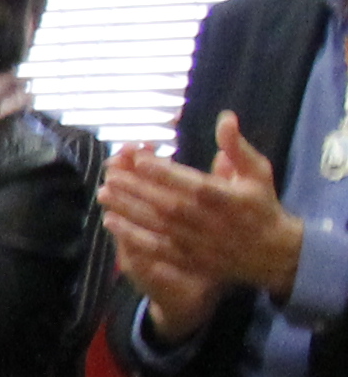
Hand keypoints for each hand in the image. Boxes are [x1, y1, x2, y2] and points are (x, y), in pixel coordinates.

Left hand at [106, 121, 304, 341]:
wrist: (272, 252)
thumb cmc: (261, 205)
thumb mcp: (257, 172)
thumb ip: (237, 147)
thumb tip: (225, 117)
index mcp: (227, 198)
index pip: (192, 184)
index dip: (165, 173)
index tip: (139, 158)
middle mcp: (210, 222)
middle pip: (168, 204)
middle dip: (137, 188)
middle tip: (109, 173)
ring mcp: (198, 243)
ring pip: (157, 226)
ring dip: (128, 209)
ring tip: (103, 192)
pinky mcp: (188, 259)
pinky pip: (156, 249)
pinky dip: (132, 236)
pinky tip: (110, 221)